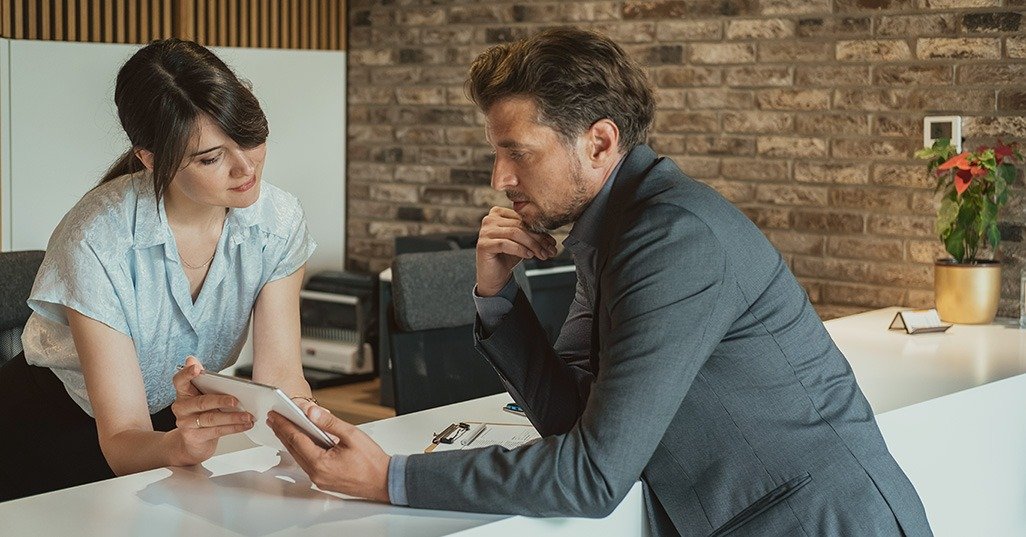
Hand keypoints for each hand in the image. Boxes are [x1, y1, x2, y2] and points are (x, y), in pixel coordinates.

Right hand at [169, 356, 254, 465]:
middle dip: (220, 400)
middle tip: (236, 400)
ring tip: (248, 416)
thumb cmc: (203, 413)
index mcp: (183, 393)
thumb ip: (203, 378)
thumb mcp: (203, 395)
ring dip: (233, 417)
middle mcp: (181, 407)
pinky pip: (217, 431)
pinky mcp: (194, 437)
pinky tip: (245, 425)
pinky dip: (234, 428)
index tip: (197, 368)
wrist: (194, 442)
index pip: (179, 380)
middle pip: (201, 402)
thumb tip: (192, 359)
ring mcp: (186, 423)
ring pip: (211, 419)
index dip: (187, 373)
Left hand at [268, 405, 390, 501]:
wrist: (385, 481)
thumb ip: (329, 423)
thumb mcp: (352, 435)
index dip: (284, 425)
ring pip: (299, 457)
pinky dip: (302, 450)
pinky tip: (301, 441)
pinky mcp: (324, 480)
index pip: (296, 440)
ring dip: (291, 441)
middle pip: (294, 449)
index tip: (275, 415)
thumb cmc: (372, 461)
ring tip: (284, 427)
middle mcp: (316, 474)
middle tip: (273, 419)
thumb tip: (312, 412)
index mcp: (321, 463)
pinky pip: (307, 463)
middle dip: (282, 432)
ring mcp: (319, 479)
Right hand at [476, 207, 557, 295]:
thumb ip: (532, 235)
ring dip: (532, 245)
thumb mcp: (522, 242)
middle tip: (550, 250)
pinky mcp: (483, 244)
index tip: (552, 242)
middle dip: (538, 239)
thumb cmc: (507, 256)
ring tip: (542, 254)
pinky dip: (520, 249)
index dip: (539, 230)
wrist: (494, 275)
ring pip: (514, 233)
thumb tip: (551, 239)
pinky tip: (529, 255)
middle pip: (519, 226)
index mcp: (498, 213)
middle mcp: (489, 219)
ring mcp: (485, 231)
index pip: (523, 219)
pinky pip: (505, 244)